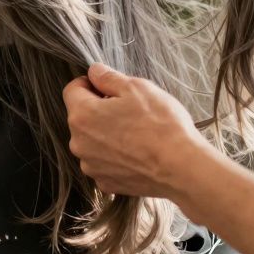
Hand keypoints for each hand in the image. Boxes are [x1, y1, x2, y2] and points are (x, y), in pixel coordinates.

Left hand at [63, 63, 219, 200]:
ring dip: (106, 134)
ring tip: (135, 132)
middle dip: (99, 110)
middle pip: (81, 117)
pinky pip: (103, 162)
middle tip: (128, 110)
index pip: (72, 90)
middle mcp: (79, 143)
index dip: (90, 84)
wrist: (181, 167)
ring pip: (92, 141)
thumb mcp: (136, 87)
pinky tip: (136, 152)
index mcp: (82, 115)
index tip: (107, 87)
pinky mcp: (105, 182)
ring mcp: (91, 165)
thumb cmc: (161, 125)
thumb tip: (94, 71)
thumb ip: (108, 77)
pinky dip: (115, 156)